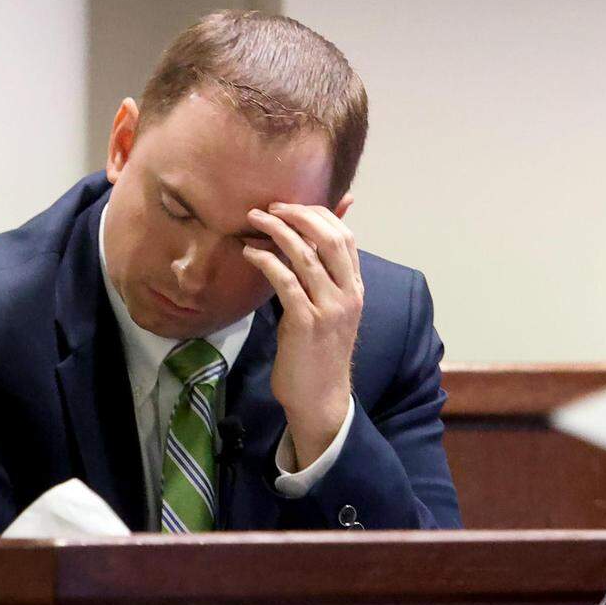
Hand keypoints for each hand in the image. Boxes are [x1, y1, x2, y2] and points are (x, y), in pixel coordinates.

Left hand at [242, 201, 362, 468]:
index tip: (292, 206)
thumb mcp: (330, 311)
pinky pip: (286, 281)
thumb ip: (321, 279)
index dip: (320, 214)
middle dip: (299, 215)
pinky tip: (249, 254)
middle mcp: (348, 294)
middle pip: (330, 238)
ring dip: (277, 232)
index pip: (346, 237)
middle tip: (271, 207)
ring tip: (254, 221)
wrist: (321, 398)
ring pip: (306, 255)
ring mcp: (329, 308)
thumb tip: (304, 247)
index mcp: (356, 289)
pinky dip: (266, 261)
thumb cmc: (319, 354)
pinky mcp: (306, 322)